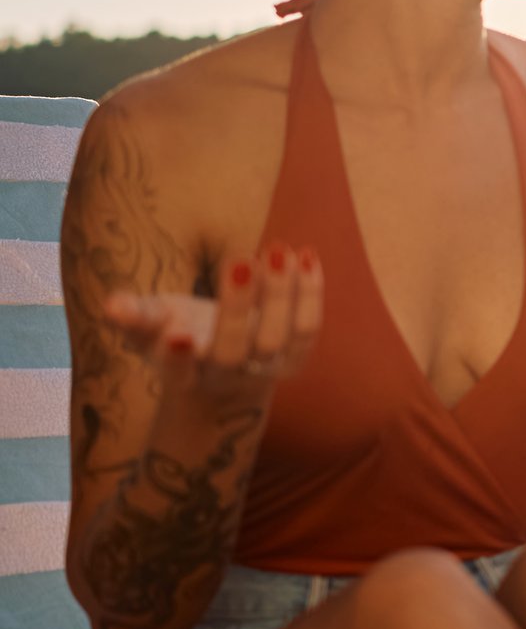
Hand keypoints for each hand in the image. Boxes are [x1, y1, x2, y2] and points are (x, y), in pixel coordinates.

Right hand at [103, 243, 323, 407]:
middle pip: (234, 351)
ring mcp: (263, 370)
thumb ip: (133, 318)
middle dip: (237, 308)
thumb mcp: (148, 329)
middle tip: (241, 261)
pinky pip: (307, 329)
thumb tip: (112, 306)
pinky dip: (310, 293)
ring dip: (281, 296)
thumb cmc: (175, 337)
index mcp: (181, 374)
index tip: (178, 332)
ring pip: (278, 340)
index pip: (178, 371)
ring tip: (278, 251)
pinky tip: (305, 254)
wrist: (221, 377)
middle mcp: (224, 376)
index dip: (178, 356)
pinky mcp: (293, 358)